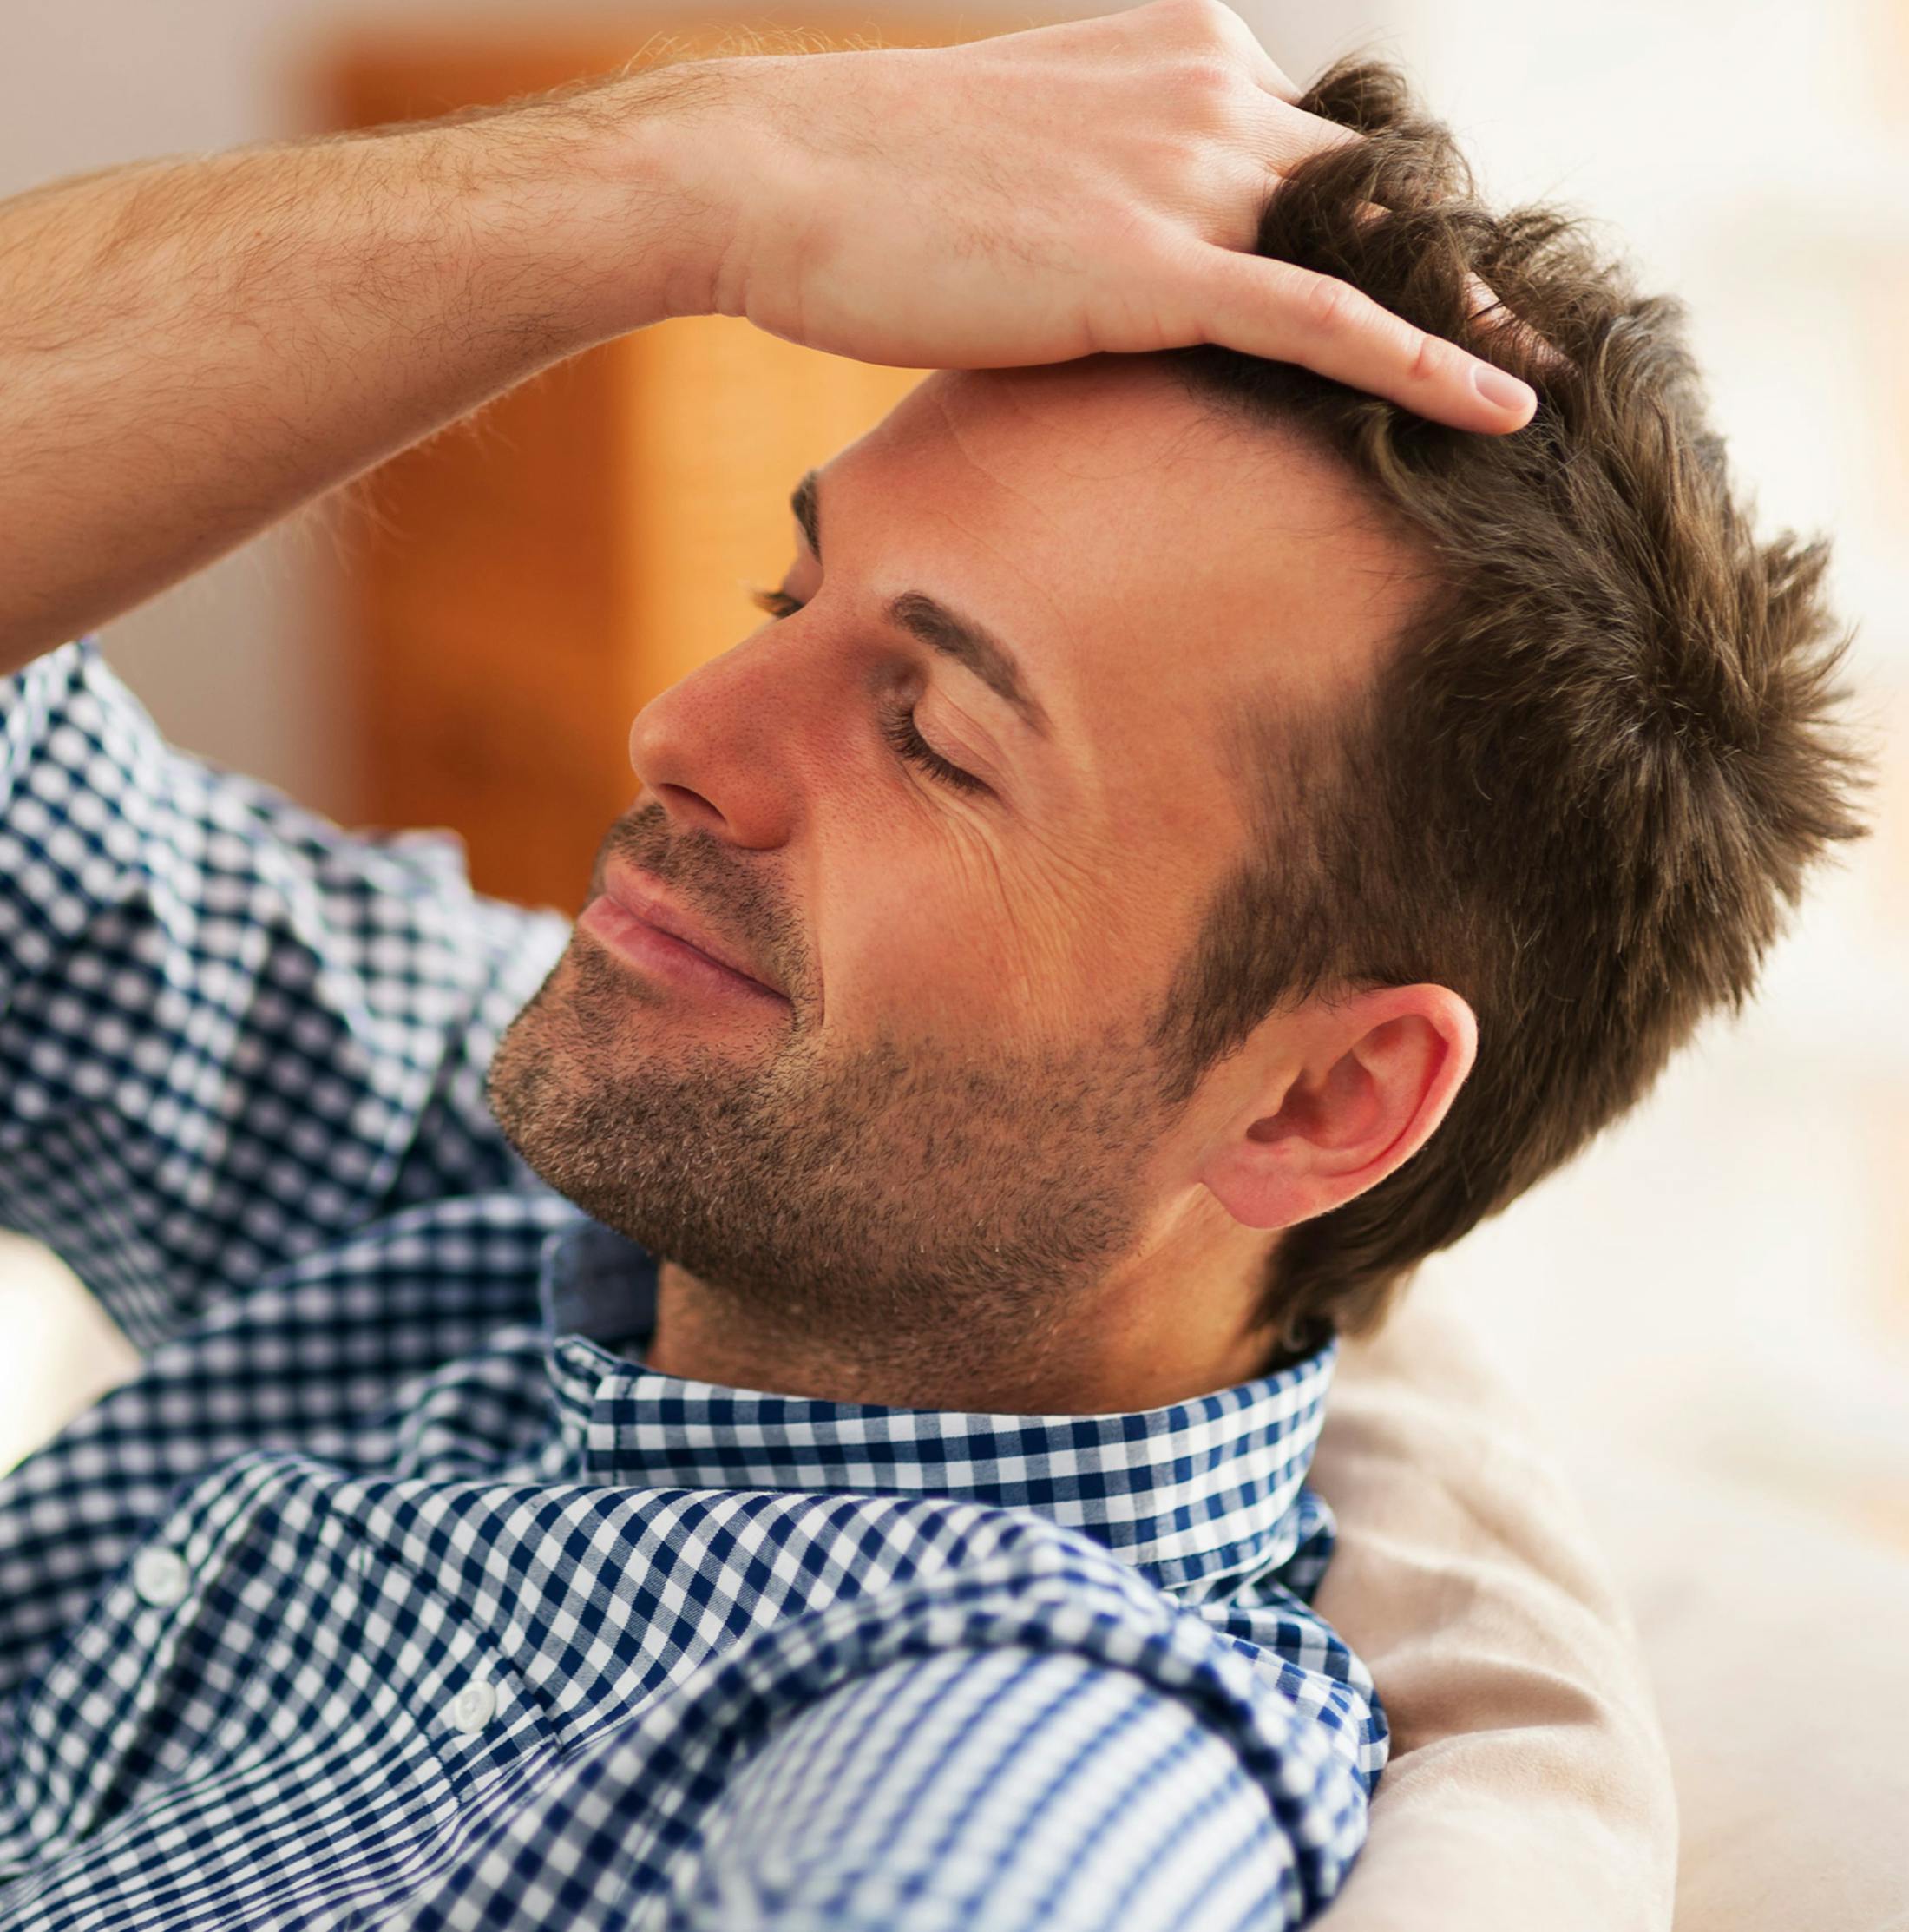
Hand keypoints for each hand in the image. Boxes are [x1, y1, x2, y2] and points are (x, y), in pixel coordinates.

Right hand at [668, 0, 1533, 431]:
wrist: (767, 175)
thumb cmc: (867, 185)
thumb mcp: (1020, 160)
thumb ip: (1111, 190)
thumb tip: (1125, 271)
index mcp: (1182, 50)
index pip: (1324, 145)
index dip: (1383, 222)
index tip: (1442, 279)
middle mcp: (1208, 88)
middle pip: (1376, 187)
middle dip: (1450, 262)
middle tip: (1527, 334)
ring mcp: (1185, 170)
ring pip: (1370, 247)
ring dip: (1461, 317)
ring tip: (1541, 381)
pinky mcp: (1153, 264)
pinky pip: (1323, 319)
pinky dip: (1424, 365)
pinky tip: (1505, 408)